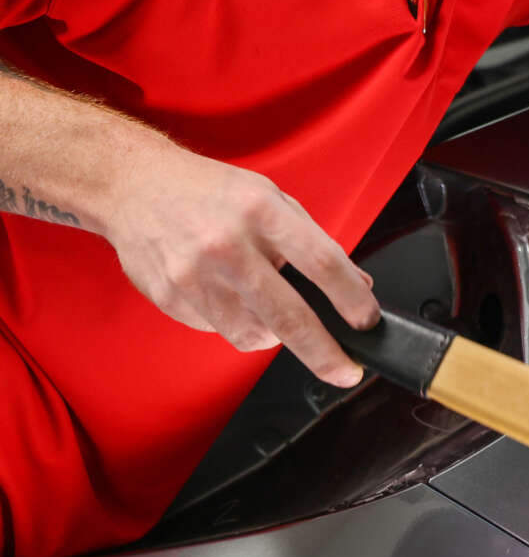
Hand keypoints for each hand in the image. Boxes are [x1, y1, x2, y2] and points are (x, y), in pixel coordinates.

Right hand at [104, 140, 379, 385]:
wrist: (133, 184)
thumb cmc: (210, 191)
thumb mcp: (271, 198)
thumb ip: (314, 242)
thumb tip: (357, 285)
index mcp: (262, 212)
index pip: (322, 264)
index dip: (352, 300)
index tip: (366, 322)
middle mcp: (228, 245)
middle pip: (289, 317)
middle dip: (324, 354)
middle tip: (345, 372)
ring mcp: (195, 275)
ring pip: (252, 334)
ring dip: (271, 333)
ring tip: (265, 304)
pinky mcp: (170, 297)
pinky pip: (217, 330)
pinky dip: (233, 320)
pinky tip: (222, 291)